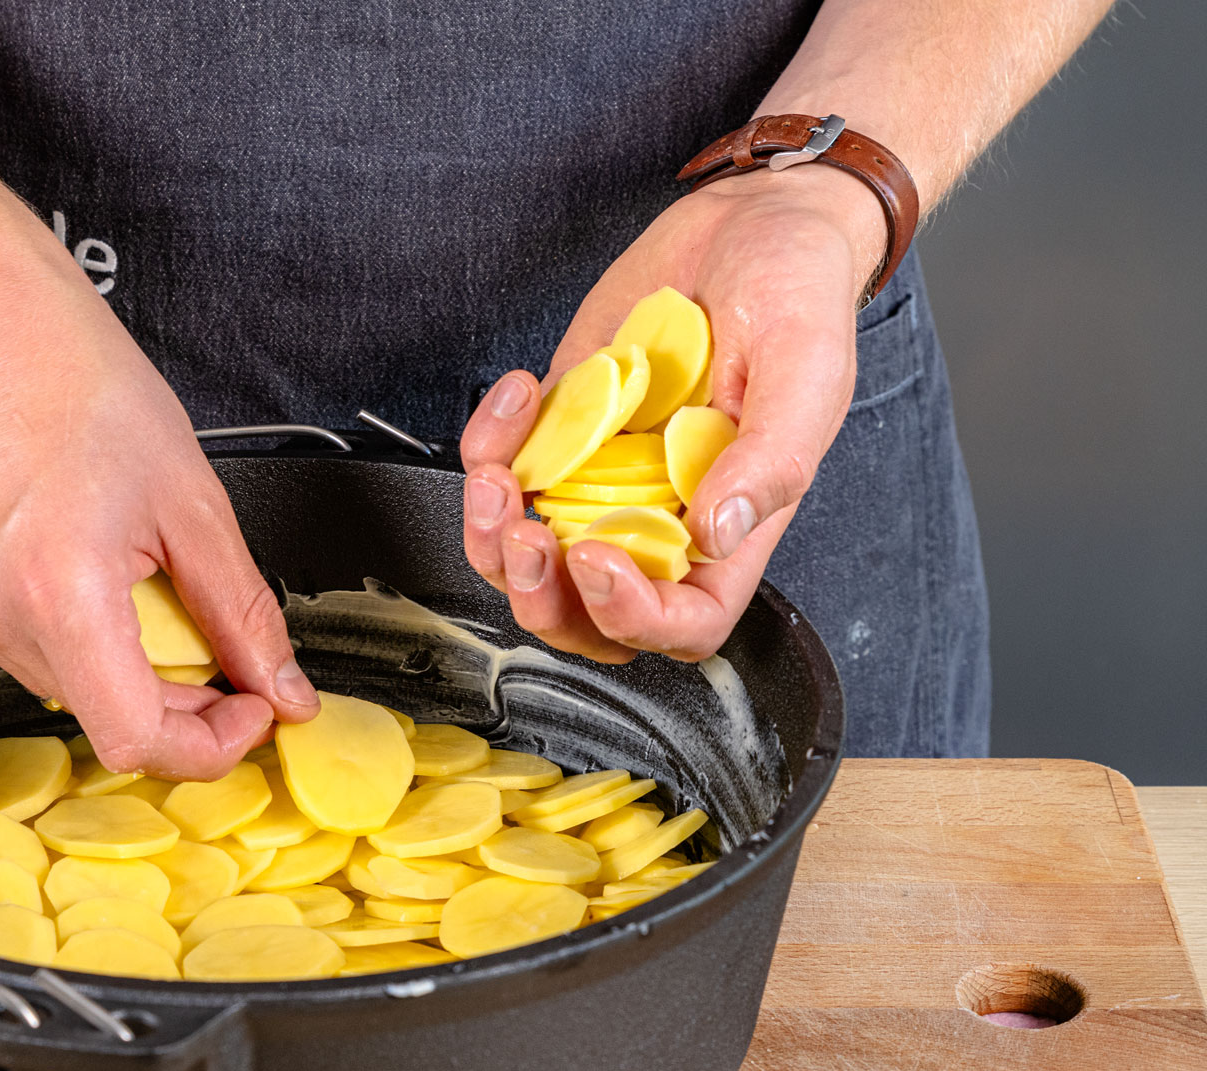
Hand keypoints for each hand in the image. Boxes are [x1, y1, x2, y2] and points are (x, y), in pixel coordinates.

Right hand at [0, 240, 320, 778]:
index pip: (135, 738)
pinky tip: (128, 590)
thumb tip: (283, 689)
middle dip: (191, 710)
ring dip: (149, 679)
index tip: (255, 710)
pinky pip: (56, 664)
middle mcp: (3, 617)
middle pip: (113, 725)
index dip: (210, 746)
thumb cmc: (82, 389)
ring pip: (86, 699)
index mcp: (61, 590)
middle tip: (239, 661)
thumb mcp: (195, 503)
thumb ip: (245, 613)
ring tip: (174, 600)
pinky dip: (108, 650)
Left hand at [461, 166, 887, 661]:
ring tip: (495, 474)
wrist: (752, 222)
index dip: (633, 616)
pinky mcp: (557, 430)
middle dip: (540, 596)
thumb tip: (717, 531)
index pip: (680, 623)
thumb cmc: (798, 294)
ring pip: (527, 557)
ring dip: (491, 536)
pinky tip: (518, 390)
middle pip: (586, 616)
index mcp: (728, 530)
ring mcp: (598, 479)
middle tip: (524, 535)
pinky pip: (502, 469)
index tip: (598, 557)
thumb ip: (772, 459)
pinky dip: (488, 442)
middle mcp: (657, 518)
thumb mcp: (807, 369)